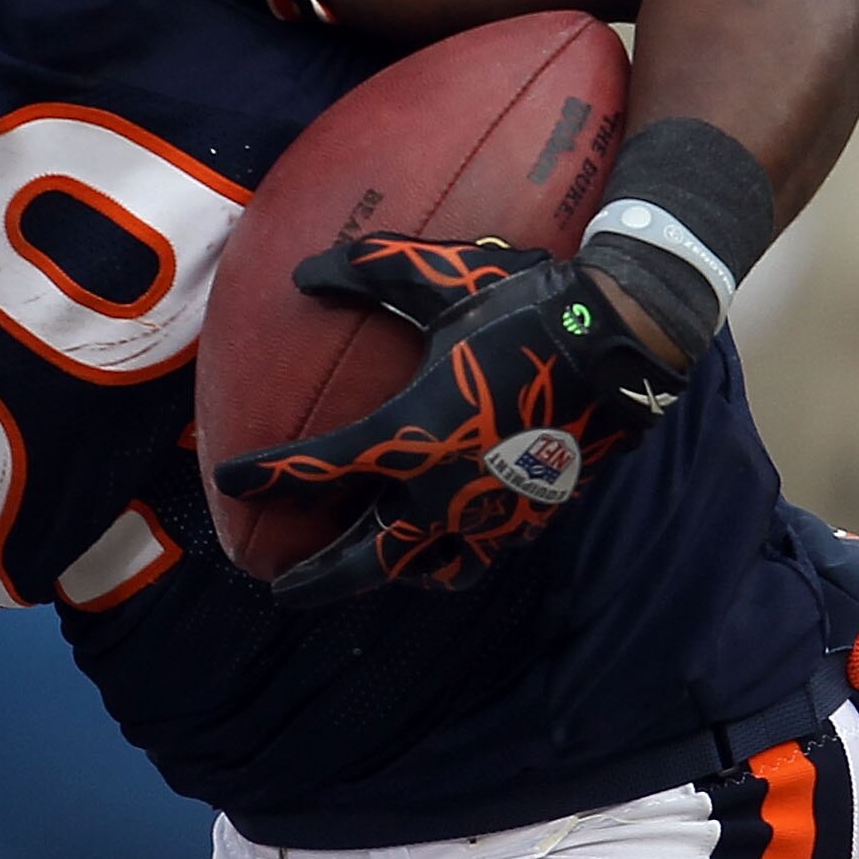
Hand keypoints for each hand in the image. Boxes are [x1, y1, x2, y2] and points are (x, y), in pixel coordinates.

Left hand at [211, 235, 686, 604]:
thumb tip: (304, 272)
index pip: (316, 469)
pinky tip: (436, 550)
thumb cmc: (528, 304)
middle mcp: (445, 488)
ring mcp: (491, 511)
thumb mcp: (442, 275)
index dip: (267, 476)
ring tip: (356, 574)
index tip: (231, 480)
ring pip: (424, 568)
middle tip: (280, 588)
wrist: (627, 340)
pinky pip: (478, 557)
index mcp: (412, 433)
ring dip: (382, 575)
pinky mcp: (532, 517)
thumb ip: (369, 269)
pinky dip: (446, 563)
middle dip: (317, 577)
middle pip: (365, 557)